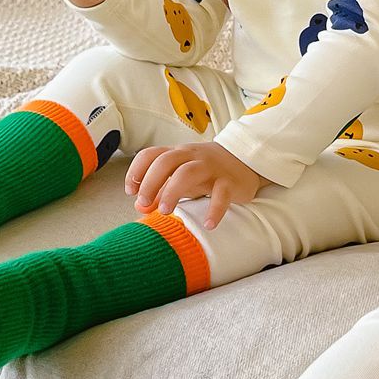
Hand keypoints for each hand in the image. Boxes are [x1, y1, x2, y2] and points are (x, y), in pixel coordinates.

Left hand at [125, 142, 267, 228]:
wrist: (246, 161)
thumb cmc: (207, 171)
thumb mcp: (181, 177)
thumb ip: (161, 190)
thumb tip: (140, 206)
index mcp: (178, 154)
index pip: (151, 154)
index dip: (136, 171)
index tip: (131, 191)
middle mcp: (192, 156)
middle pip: (166, 161)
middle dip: (150, 182)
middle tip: (144, 204)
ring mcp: (212, 167)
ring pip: (188, 172)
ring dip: (172, 191)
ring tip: (165, 211)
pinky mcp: (230, 181)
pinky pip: (221, 193)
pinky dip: (214, 209)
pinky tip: (208, 224)